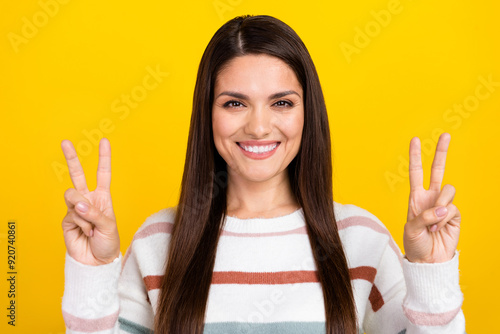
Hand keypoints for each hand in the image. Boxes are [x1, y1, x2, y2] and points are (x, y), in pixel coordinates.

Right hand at [61, 137, 119, 265]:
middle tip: (65, 142)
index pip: (103, 174)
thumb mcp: (109, 226)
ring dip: (83, 210)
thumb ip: (94, 213)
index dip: (104, 158)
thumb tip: (78, 204)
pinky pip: (72, 214)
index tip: (104, 141)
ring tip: (91, 225)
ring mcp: (76, 209)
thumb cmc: (108, 243)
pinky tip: (86, 232)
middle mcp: (88, 200)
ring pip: (73, 196)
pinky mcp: (67, 219)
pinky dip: (82, 224)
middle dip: (71, 158)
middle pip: (78, 175)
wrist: (97, 261)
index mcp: (103, 197)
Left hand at [403, 133, 460, 262]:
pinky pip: (453, 208)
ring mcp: (444, 205)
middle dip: (441, 152)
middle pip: (437, 170)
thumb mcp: (411, 229)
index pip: (416, 173)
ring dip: (440, 206)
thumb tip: (443, 208)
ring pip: (448, 190)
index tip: (416, 140)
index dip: (416, 157)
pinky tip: (439, 229)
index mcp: (416, 198)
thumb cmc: (415, 244)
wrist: (428, 261)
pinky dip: (445, 219)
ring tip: (433, 223)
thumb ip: (424, 216)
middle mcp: (431, 198)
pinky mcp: (455, 215)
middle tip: (446, 134)